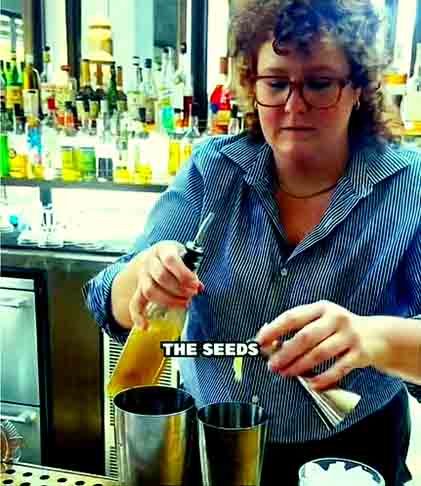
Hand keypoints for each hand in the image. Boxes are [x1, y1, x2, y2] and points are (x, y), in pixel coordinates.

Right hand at [129, 241, 203, 328]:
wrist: (154, 256)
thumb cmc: (174, 257)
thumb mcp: (184, 256)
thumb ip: (191, 270)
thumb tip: (199, 287)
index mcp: (163, 249)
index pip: (170, 259)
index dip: (184, 273)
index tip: (195, 283)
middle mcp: (150, 261)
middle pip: (161, 277)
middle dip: (179, 289)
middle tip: (192, 294)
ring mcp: (142, 276)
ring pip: (150, 291)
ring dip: (169, 300)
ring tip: (184, 303)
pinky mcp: (139, 289)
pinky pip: (135, 303)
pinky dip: (138, 316)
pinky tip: (145, 326)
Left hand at [255, 301, 387, 389]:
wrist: (378, 336)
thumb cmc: (340, 329)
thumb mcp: (321, 319)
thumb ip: (299, 328)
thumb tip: (269, 343)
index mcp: (321, 308)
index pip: (292, 317)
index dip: (274, 330)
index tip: (260, 342)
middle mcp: (336, 318)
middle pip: (305, 337)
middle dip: (285, 353)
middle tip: (272, 365)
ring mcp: (349, 336)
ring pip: (319, 354)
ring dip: (299, 366)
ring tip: (286, 373)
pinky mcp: (359, 354)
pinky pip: (337, 369)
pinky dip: (322, 378)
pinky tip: (311, 384)